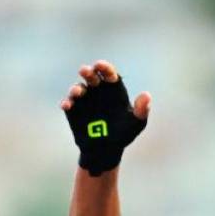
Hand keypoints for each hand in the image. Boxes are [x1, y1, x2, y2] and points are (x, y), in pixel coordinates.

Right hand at [60, 60, 151, 176]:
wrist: (106, 150)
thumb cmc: (123, 134)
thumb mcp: (135, 124)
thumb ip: (142, 110)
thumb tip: (147, 96)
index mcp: (112, 89)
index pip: (109, 73)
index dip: (104, 67)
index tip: (100, 65)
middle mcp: (97, 90)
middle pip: (91, 76)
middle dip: (88, 72)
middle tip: (85, 71)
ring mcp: (84, 98)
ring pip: (78, 88)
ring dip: (76, 88)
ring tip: (78, 92)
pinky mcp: (73, 109)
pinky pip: (68, 103)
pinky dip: (67, 102)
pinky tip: (67, 105)